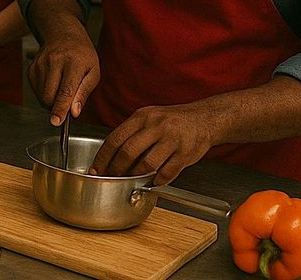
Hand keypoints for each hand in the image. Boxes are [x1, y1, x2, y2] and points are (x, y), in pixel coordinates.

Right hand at [27, 28, 98, 125]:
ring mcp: (40, 63)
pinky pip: (36, 90)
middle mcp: (54, 61)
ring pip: (41, 95)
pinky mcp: (32, 67)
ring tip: (62, 88)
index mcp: (73, 62)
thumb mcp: (93, 72)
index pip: (65, 90)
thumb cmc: (82, 55)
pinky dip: (44, 93)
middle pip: (50, 95)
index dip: (61, 107)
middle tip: (67, 104)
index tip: (57, 121)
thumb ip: (84, 93)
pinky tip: (53, 83)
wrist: (63, 34)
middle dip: (57, 107)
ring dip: (51, 100)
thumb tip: (74, 112)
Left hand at [90, 103, 215, 184]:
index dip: (102, 157)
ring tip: (131, 181)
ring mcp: (171, 140)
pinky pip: (166, 173)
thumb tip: (110, 154)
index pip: (115, 138)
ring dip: (136, 176)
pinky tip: (153, 182)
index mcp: (142, 117)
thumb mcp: (148, 117)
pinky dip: (157, 181)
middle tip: (111, 178)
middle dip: (116, 169)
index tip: (96, 169)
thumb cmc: (172, 120)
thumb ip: (131, 132)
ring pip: (147, 164)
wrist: (204, 118)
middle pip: (128, 152)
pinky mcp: (185, 154)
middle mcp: (156, 126)